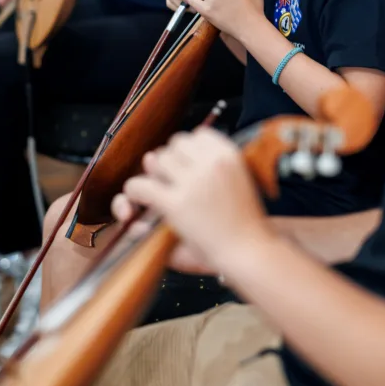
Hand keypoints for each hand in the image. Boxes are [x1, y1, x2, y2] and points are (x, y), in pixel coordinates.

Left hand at [121, 128, 270, 276]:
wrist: (248, 250)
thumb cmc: (243, 220)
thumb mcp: (236, 181)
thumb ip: (201, 165)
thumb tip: (152, 156)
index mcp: (229, 154)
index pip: (198, 135)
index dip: (190, 151)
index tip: (190, 166)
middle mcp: (211, 163)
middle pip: (175, 145)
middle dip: (172, 161)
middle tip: (176, 182)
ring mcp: (193, 183)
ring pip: (158, 161)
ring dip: (156, 174)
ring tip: (163, 192)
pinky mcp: (176, 205)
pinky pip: (142, 186)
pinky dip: (136, 191)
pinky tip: (142, 200)